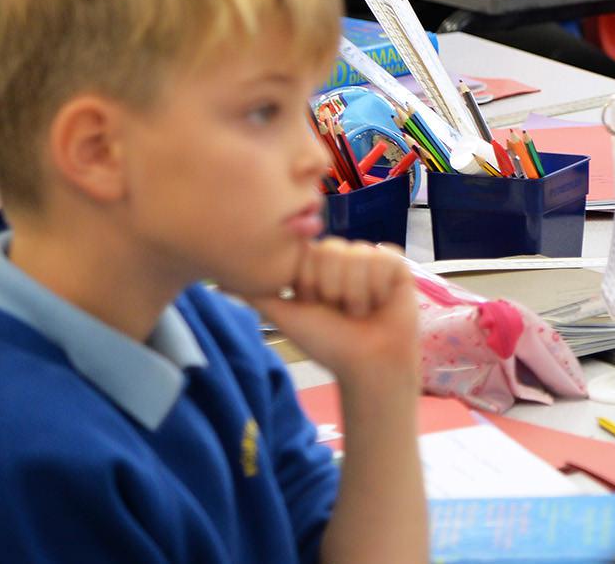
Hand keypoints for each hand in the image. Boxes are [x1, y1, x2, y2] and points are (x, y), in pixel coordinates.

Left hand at [252, 238, 416, 390]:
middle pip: (332, 251)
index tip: (313, 304)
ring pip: (358, 256)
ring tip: (360, 310)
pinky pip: (383, 260)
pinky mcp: (396, 264)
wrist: (367, 363)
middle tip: (339, 310)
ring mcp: (371, 259)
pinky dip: (377, 289)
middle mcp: (344, 258)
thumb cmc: (327, 342)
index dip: (308, 281)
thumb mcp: (286, 316)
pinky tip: (379, 303)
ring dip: (356, 294)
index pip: (307, 251)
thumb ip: (256, 295)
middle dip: (333, 288)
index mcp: (318, 265)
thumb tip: (218, 282)